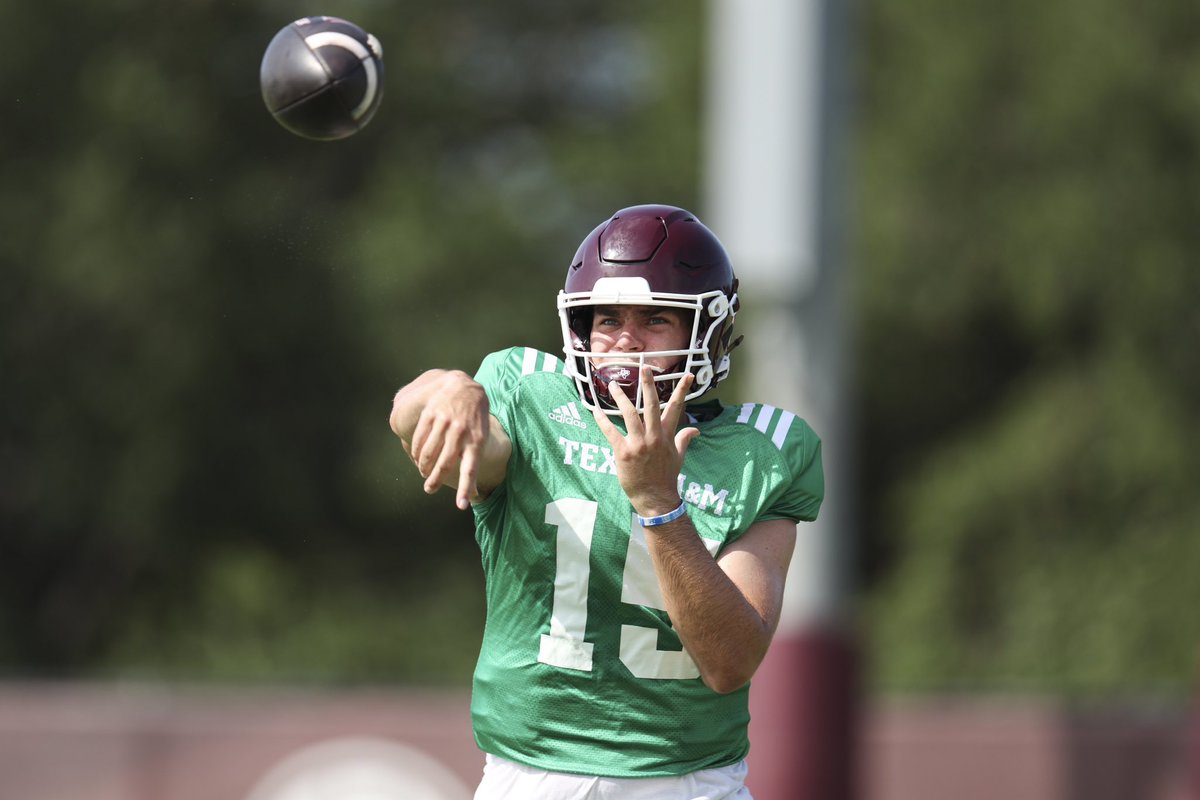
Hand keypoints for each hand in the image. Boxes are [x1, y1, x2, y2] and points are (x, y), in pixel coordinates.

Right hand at [408, 372, 490, 509]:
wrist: (465, 387)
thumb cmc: (475, 420)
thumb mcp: (482, 439)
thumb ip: (475, 465)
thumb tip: (476, 495)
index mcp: (476, 440)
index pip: (471, 469)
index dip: (467, 488)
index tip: (461, 505)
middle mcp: (461, 432)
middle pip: (445, 464)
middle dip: (435, 481)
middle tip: (429, 489)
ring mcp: (445, 422)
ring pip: (429, 452)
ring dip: (424, 466)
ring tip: (424, 472)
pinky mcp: (432, 414)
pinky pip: (420, 438)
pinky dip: (416, 450)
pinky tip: (417, 456)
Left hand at [591, 367, 699, 516]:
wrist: (656, 498)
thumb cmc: (666, 476)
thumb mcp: (679, 456)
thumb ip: (684, 439)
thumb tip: (696, 429)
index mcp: (666, 435)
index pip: (676, 408)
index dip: (683, 390)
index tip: (687, 375)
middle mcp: (653, 436)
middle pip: (651, 405)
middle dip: (648, 385)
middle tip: (643, 368)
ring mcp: (638, 444)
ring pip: (629, 414)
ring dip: (620, 398)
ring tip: (613, 384)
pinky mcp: (623, 452)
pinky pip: (611, 432)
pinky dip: (602, 421)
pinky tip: (595, 410)